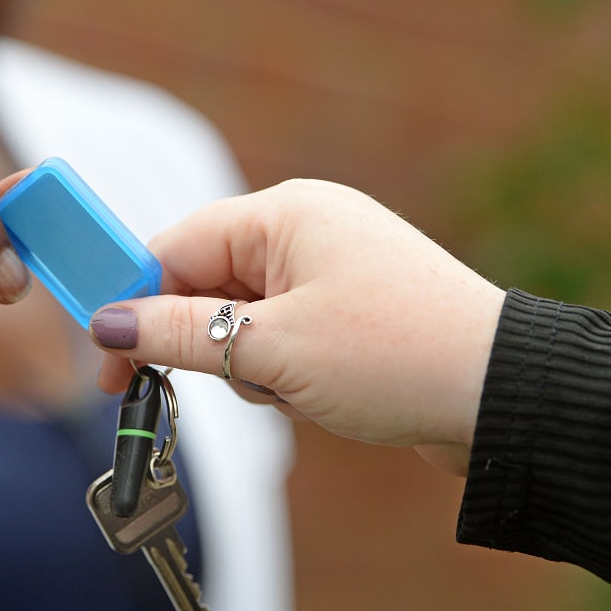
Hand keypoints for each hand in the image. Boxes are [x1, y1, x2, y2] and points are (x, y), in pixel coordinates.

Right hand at [89, 179, 503, 474]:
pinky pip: (281, 336)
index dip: (133, 302)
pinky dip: (281, 370)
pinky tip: (316, 393)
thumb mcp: (270, 349)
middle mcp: (306, 230)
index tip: (106, 357)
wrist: (504, 396)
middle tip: (189, 388)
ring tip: (293, 388)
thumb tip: (107, 322)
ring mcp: (332, 270)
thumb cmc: (393, 356)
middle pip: (207, 283)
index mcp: (285, 214)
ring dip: (248, 364)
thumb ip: (180, 333)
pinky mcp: (350, 311)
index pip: (176, 247)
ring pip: (242, 319)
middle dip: (199, 342)